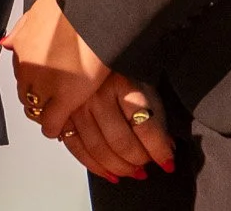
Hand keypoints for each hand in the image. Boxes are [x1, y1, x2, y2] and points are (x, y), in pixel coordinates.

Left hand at [1, 0, 111, 140]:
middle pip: (25, 92)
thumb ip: (23, 28)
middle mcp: (29, 67)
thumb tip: (7, 43)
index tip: (41, 81)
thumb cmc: (74, 5)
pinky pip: (52, 123)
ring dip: (44, 110)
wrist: (96, 10)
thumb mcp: (40, 8)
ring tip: (57, 111)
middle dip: (36, 95)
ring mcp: (45, 84)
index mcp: (22, 46)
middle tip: (51, 97)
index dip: (32, 78)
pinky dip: (54, 128)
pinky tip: (60, 128)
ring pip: (36, 109)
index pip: (20, 72)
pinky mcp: (65, 98)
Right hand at [59, 74, 174, 182]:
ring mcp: (76, 108)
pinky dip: (97, 168)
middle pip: (120, 142)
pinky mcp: (62, 119)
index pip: (144, 125)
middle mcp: (96, 95)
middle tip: (148, 165)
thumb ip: (156, 116)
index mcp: (121, 82)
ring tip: (134, 171)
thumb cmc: (120, 72)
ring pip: (99, 150)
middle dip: (139, 160)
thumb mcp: (143, 84)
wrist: (87, 56)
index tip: (168, 162)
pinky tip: (112, 174)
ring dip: (121, 168)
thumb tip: (165, 147)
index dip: (159, 149)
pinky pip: (78, 151)